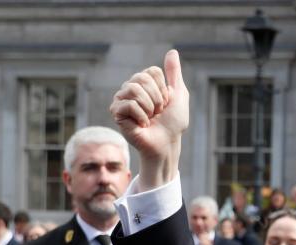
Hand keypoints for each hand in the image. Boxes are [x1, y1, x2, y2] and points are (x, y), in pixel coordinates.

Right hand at [109, 49, 188, 189]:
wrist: (167, 143)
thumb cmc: (174, 122)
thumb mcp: (179, 94)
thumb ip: (174, 73)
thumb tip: (172, 51)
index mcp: (144, 83)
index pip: (152, 71)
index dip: (164, 89)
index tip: (166, 103)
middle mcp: (131, 88)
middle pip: (142, 77)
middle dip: (157, 98)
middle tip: (158, 112)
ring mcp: (122, 99)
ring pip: (134, 89)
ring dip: (149, 107)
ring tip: (150, 118)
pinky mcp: (116, 112)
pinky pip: (129, 104)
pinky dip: (141, 115)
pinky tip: (142, 124)